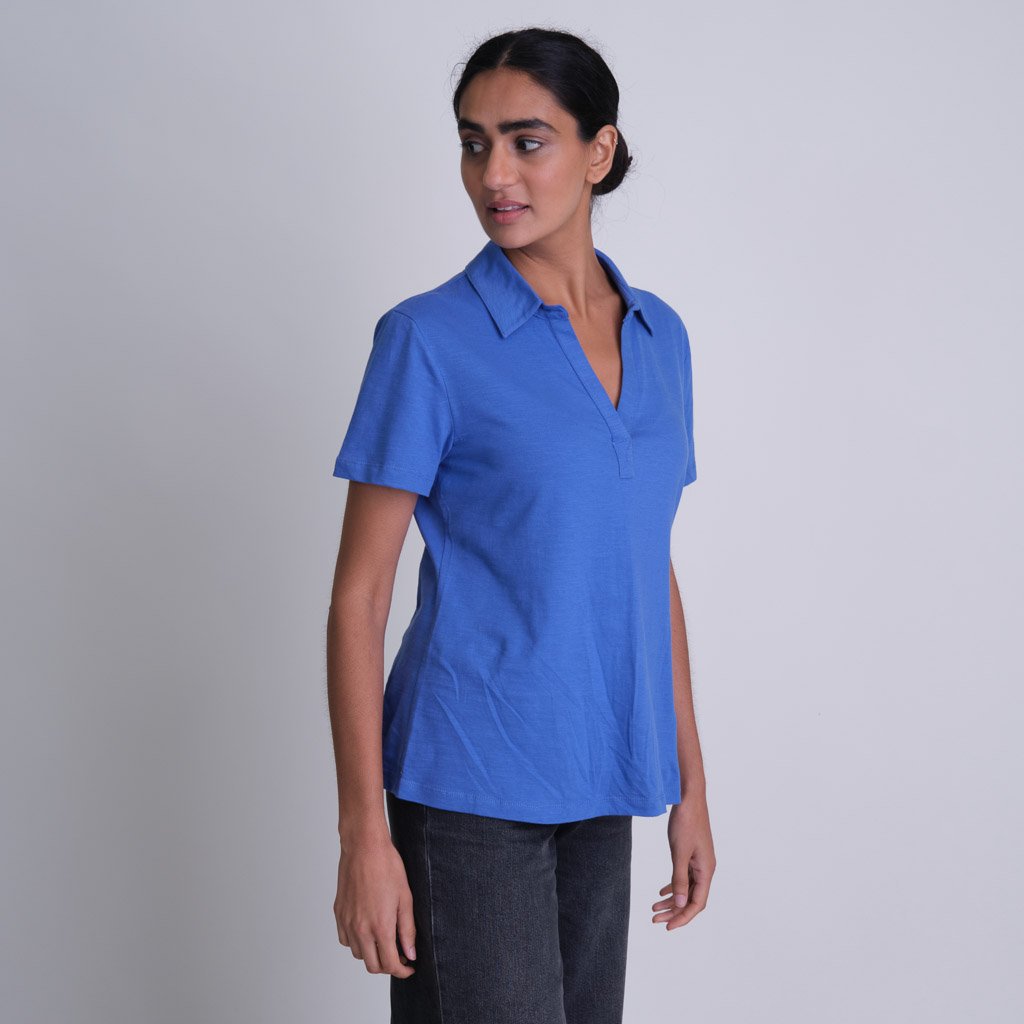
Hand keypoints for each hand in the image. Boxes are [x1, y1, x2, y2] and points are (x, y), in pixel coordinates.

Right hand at [334, 834, 417, 977]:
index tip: (409, 967)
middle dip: (388, 966)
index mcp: (380, 927)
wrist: (364, 847)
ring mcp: (347, 922)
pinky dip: (357, 942)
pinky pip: (345, 940)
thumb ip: (408, 930)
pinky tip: (367, 930)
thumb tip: (410, 954)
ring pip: (358, 954)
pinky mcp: (339, 913)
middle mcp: (360, 929)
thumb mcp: (405, 898)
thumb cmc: (387, 867)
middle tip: (399, 956)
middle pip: (372, 966)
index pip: (390, 964)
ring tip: (384, 940)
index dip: (402, 970)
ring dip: (372, 954)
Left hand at [652, 790, 715, 929]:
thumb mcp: (679, 852)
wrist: (689, 798)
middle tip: (654, 919)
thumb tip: (678, 904)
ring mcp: (699, 861)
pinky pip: (684, 876)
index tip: (667, 927)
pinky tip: (661, 891)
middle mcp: (705, 869)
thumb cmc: (686, 822)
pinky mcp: (692, 854)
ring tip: (654, 907)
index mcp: (706, 870)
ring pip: (686, 888)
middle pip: (691, 899)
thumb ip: (679, 879)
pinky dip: (673, 885)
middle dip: (673, 911)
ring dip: (671, 900)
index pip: (697, 903)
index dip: (682, 918)